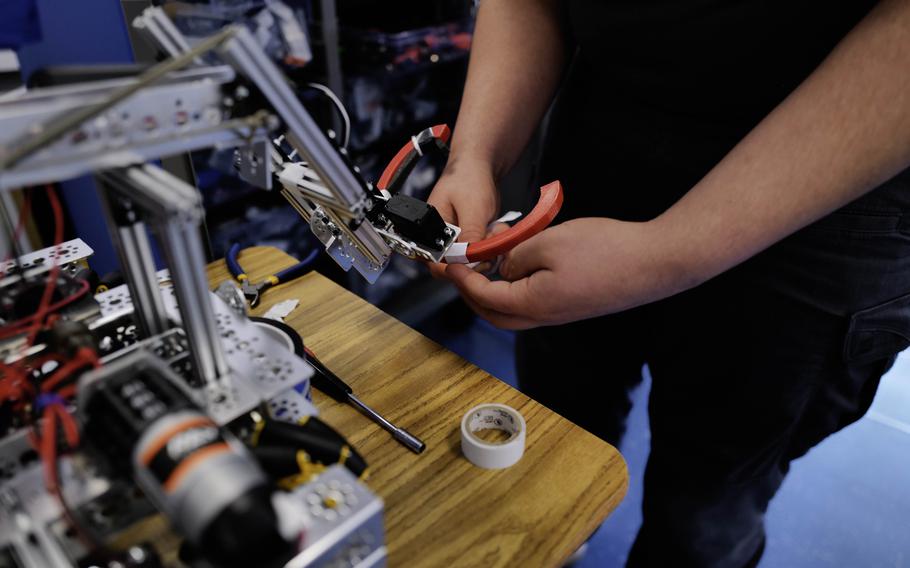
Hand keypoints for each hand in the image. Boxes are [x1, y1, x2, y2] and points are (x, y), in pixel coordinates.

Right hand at [426, 157, 499, 278]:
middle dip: (475, 259)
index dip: (455, 267)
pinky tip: (495, 231)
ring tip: (495, 232)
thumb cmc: (469, 178)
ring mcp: (453, 240)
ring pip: (468, 262)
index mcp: (428, 230)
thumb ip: (470, 235)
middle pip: (453, 266)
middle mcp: (438, 238)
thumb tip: (469, 261)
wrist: (480, 166)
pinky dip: (490, 247)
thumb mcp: (472, 208)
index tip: (476, 263)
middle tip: (491, 246)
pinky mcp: (467, 239)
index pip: (435, 262)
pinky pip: (478, 253)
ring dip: (486, 253)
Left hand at [442, 217, 693, 328]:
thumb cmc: (607, 250)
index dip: (463, 279)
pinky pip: (536, 302)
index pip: (484, 297)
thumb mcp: (547, 242)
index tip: (450, 263)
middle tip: (463, 270)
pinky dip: (519, 288)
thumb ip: (515, 257)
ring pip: (516, 310)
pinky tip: (523, 263)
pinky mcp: (575, 305)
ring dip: (497, 291)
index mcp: (534, 304)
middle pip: (496, 314)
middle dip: (473, 293)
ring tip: (494, 260)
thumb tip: (502, 269)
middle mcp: (546, 316)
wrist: (655, 262)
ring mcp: (562, 313)